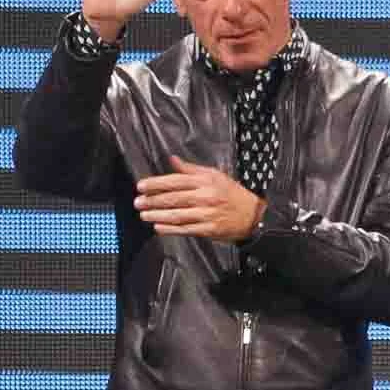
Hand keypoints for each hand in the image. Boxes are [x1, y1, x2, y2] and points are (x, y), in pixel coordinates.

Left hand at [134, 155, 265, 240]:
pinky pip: (185, 229)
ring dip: (158, 215)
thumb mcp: (214, 175)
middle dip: (153, 200)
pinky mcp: (208, 229)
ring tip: (143, 214)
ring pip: (177, 214)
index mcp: (205, 181)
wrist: (252, 214)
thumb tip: (172, 159)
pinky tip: (158, 226)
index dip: (156, 184)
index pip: (175, 181)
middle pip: (174, 198)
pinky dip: (170, 229)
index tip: (141, 186)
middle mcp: (205, 196)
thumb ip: (191, 169)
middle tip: (138, 202)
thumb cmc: (232, 193)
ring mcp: (207, 214)